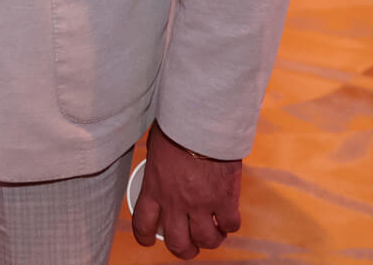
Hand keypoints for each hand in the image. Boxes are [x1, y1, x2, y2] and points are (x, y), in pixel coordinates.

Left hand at [132, 124, 241, 257]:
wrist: (201, 121)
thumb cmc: (176, 127)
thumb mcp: (156, 148)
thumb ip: (157, 168)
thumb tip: (158, 171)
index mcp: (154, 188)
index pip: (143, 223)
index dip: (144, 237)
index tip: (148, 240)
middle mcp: (175, 202)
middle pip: (178, 243)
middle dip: (184, 250)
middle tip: (189, 246)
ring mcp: (201, 204)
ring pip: (206, 239)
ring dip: (210, 240)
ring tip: (213, 233)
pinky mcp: (225, 200)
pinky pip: (230, 225)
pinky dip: (229, 225)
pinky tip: (228, 218)